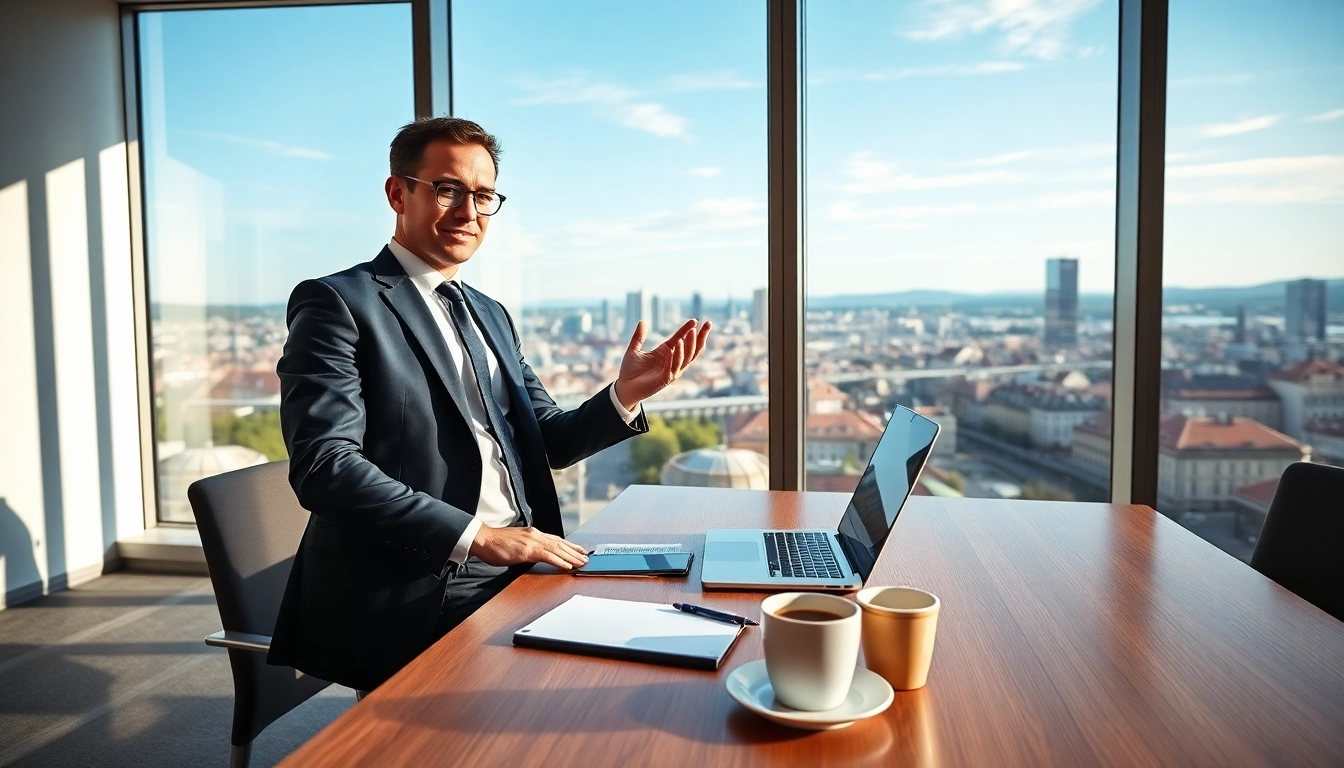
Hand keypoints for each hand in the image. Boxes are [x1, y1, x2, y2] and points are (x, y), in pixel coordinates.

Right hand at [468, 525, 589, 569]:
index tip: (579, 550)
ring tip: (582, 563)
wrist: (483, 540)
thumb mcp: (516, 544)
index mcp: (533, 533)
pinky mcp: (527, 550)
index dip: (569, 545)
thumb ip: (528, 547)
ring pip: (557, 549)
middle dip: (575, 552)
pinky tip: (568, 566)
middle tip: (586, 558)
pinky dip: (560, 561)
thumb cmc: (496, 544)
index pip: (556, 539)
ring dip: (572, 557)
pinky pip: (548, 556)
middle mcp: (535, 535)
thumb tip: (536, 555)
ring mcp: (532, 541)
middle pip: (560, 544)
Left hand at [614, 319, 711, 409]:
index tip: (695, 320)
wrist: (624, 388)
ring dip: (688, 345)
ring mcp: (670, 371)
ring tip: (691, 332)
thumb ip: (639, 337)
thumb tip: (643, 321)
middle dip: (699, 337)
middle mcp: (672, 362)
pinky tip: (671, 349)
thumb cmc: (631, 370)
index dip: (687, 329)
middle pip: (691, 349)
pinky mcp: (664, 380)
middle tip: (707, 324)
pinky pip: (671, 369)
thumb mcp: (634, 350)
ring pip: (685, 358)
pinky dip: (672, 359)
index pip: (681, 338)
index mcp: (666, 352)